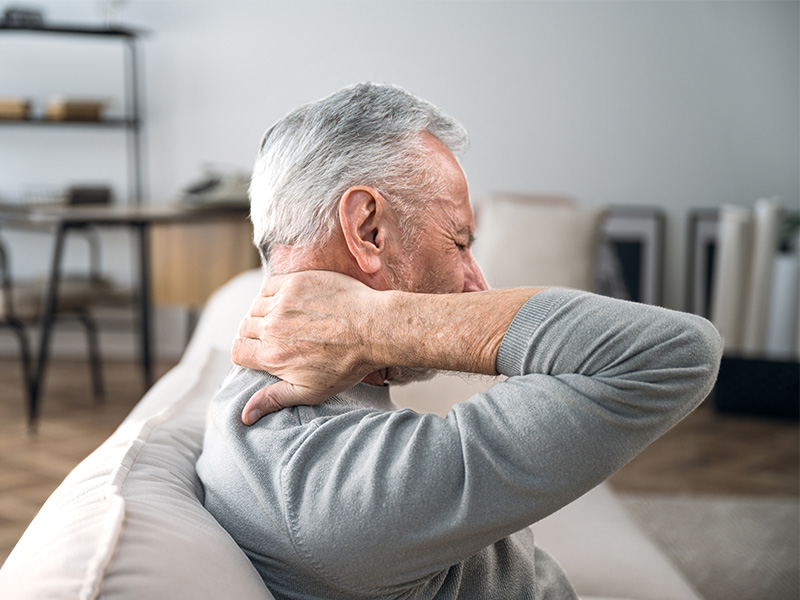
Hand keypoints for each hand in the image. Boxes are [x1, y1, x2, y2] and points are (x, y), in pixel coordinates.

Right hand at [233, 271, 381, 423]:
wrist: (374, 329)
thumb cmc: (346, 363)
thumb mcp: (310, 390)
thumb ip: (273, 399)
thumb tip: (244, 417)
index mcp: (272, 356)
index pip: (238, 351)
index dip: (247, 354)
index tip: (261, 352)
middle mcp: (273, 328)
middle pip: (245, 328)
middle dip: (256, 334)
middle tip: (279, 337)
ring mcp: (284, 302)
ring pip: (255, 306)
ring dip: (264, 313)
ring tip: (286, 320)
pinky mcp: (296, 282)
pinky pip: (269, 286)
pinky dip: (273, 293)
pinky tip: (289, 302)